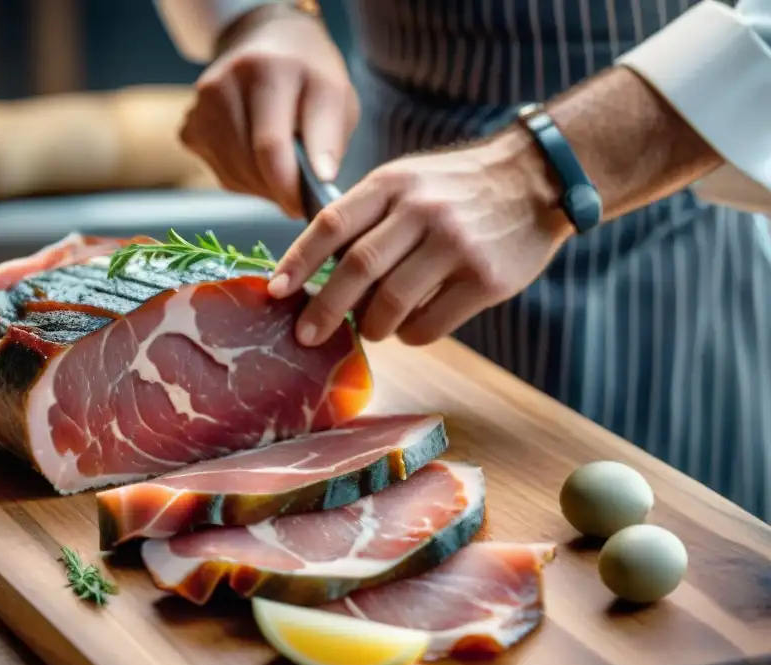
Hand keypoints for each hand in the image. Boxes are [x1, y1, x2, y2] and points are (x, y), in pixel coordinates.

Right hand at [179, 5, 358, 217]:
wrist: (265, 46)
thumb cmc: (307, 76)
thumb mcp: (335, 96)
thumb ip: (328, 140)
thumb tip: (317, 185)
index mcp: (267, 70)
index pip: (270, 146)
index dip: (290, 187)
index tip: (305, 205)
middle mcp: (225, 84)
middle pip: (250, 166)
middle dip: (279, 190)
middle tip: (299, 191)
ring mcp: (201, 107)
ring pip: (234, 176)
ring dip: (263, 187)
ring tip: (282, 170)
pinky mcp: (190, 127)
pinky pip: (221, 174)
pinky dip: (245, 179)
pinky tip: (259, 159)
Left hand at [267, 130, 574, 346]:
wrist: (539, 178)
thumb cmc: (458, 188)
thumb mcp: (409, 180)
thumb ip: (368, 216)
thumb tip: (319, 273)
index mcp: (394, 184)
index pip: (333, 223)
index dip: (298, 260)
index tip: (275, 290)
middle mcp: (422, 211)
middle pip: (357, 268)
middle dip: (325, 309)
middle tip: (307, 336)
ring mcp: (455, 245)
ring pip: (392, 303)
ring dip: (372, 326)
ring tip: (371, 329)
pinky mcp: (485, 280)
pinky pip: (431, 324)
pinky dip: (410, 335)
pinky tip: (409, 329)